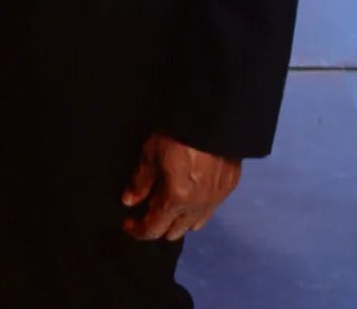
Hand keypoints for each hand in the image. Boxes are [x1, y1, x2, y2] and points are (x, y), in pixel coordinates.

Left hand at [121, 132, 241, 240]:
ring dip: (177, 222)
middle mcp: (197, 208)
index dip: (138, 230)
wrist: (215, 123)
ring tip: (166, 207)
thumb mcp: (150, 155)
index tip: (128, 224)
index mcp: (176, 200)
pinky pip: (208, 212)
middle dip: (157, 227)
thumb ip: (140, 182)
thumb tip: (129, 202)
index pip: (153, 229)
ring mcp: (215, 202)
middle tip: (145, 213)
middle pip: (174, 232)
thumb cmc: (177, 137)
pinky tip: (188, 199)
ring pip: (193, 225)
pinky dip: (195, 212)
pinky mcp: (228, 191)